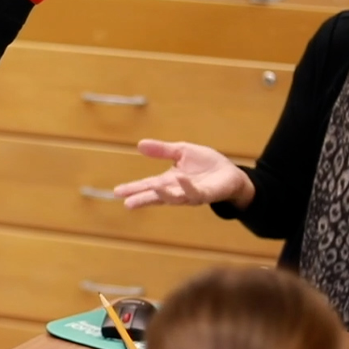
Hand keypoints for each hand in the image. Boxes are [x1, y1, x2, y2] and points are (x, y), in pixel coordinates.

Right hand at [112, 139, 253, 209]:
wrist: (231, 174)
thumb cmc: (206, 165)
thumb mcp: (181, 151)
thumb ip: (162, 150)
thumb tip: (139, 144)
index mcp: (169, 181)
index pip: (148, 185)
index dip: (133, 188)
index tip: (117, 192)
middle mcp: (177, 190)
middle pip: (157, 196)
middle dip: (143, 199)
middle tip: (127, 203)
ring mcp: (191, 194)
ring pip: (175, 198)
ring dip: (164, 195)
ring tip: (152, 190)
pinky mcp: (206, 194)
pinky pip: (195, 192)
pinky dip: (187, 186)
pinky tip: (180, 178)